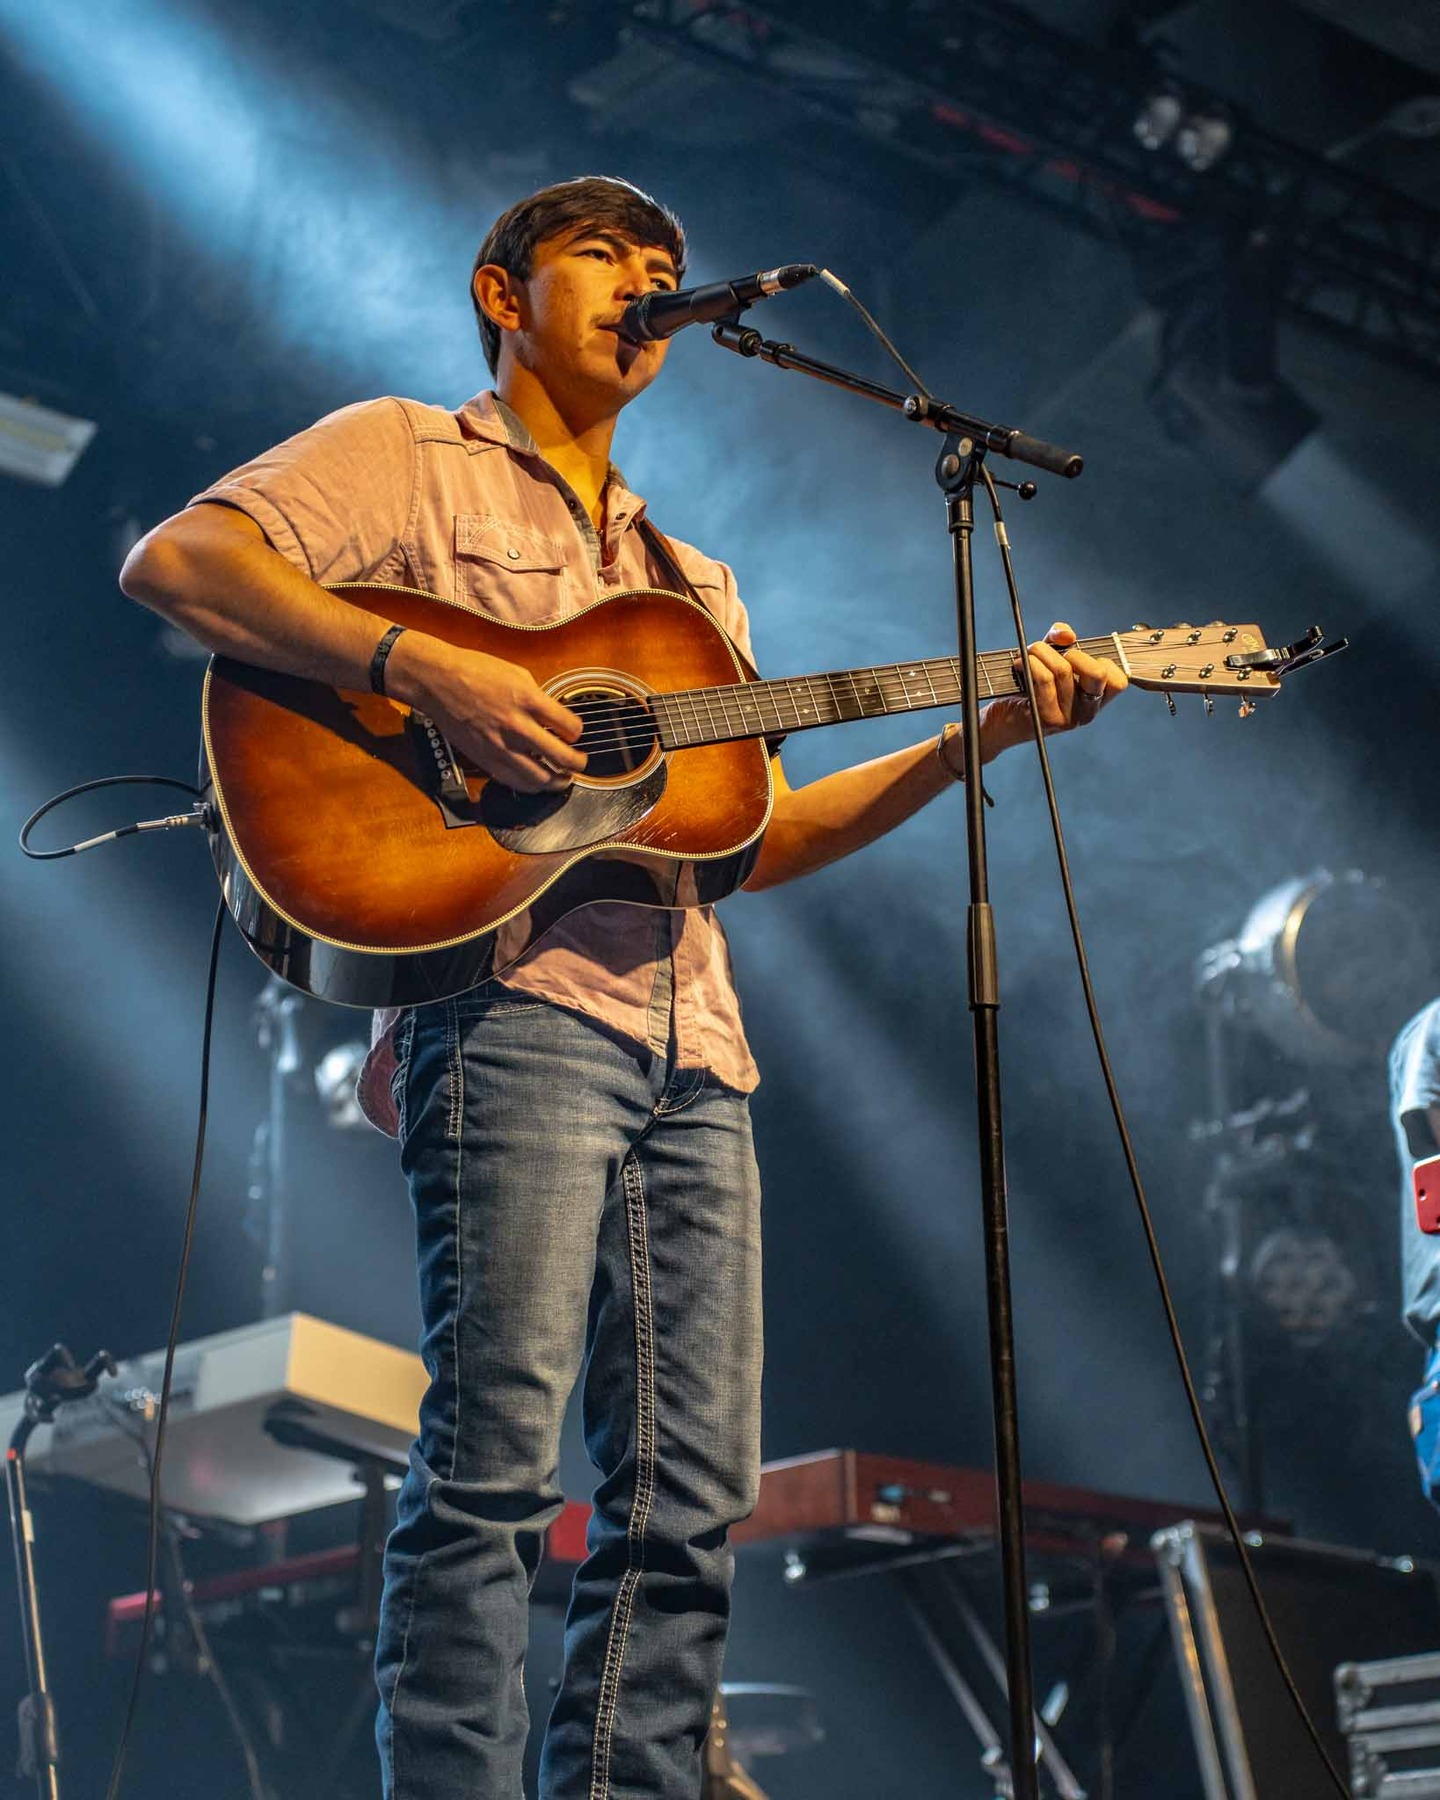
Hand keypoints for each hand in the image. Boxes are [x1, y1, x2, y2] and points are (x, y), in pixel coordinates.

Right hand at [386, 634, 586, 792]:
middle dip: (577, 764)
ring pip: (540, 779)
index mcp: (529, 700)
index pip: (570, 727)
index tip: (574, 733)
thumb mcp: (517, 674)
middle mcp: (518, 726)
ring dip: (557, 781)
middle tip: (580, 764)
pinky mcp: (486, 759)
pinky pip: (514, 782)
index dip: (577, 732)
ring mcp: (501, 746)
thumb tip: (552, 716)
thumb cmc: (474, 671)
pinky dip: (531, 785)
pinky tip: (537, 782)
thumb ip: (538, 698)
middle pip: (562, 758)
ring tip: (562, 779)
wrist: (438, 681)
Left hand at [979, 621, 1127, 760]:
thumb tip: (1067, 634)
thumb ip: (1061, 638)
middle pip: (1098, 674)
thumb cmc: (1029, 686)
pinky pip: (1044, 678)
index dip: (1100, 660)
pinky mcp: (1047, 718)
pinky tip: (1019, 664)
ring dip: (1041, 651)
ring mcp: (1069, 718)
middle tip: (1054, 654)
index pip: (1118, 681)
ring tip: (1029, 654)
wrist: (1000, 720)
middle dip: (1073, 653)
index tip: (1076, 658)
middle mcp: (1087, 713)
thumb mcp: (1050, 657)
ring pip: (1063, 670)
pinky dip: (1030, 662)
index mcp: (1096, 701)